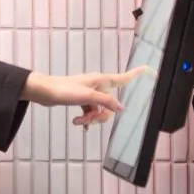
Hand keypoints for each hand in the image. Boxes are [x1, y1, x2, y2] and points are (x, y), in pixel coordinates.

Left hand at [20, 66, 148, 127]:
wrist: (44, 92)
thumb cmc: (64, 90)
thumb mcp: (87, 96)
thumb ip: (106, 102)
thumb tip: (121, 107)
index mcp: (101, 80)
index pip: (123, 78)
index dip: (136, 75)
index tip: (149, 70)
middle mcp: (98, 86)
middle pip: (111, 104)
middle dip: (101, 115)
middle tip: (88, 120)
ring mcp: (90, 94)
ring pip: (100, 110)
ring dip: (91, 118)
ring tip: (78, 121)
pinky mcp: (82, 100)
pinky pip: (90, 112)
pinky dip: (86, 119)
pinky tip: (79, 124)